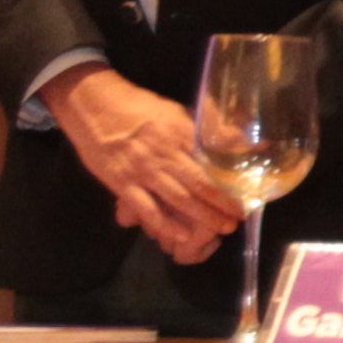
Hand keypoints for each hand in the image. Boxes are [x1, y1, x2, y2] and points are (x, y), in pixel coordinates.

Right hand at [49, 65, 235, 265]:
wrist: (93, 106)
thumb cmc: (138, 107)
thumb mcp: (176, 110)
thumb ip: (207, 125)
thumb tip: (241, 136)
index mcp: (181, 133)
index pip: (213, 160)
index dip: (232, 178)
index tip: (249, 191)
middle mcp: (164, 154)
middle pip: (200, 183)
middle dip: (222, 204)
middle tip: (239, 218)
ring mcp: (143, 170)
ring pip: (179, 198)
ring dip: (203, 216)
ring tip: (223, 228)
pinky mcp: (122, 183)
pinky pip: (146, 208)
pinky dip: (164, 224)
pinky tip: (181, 236)